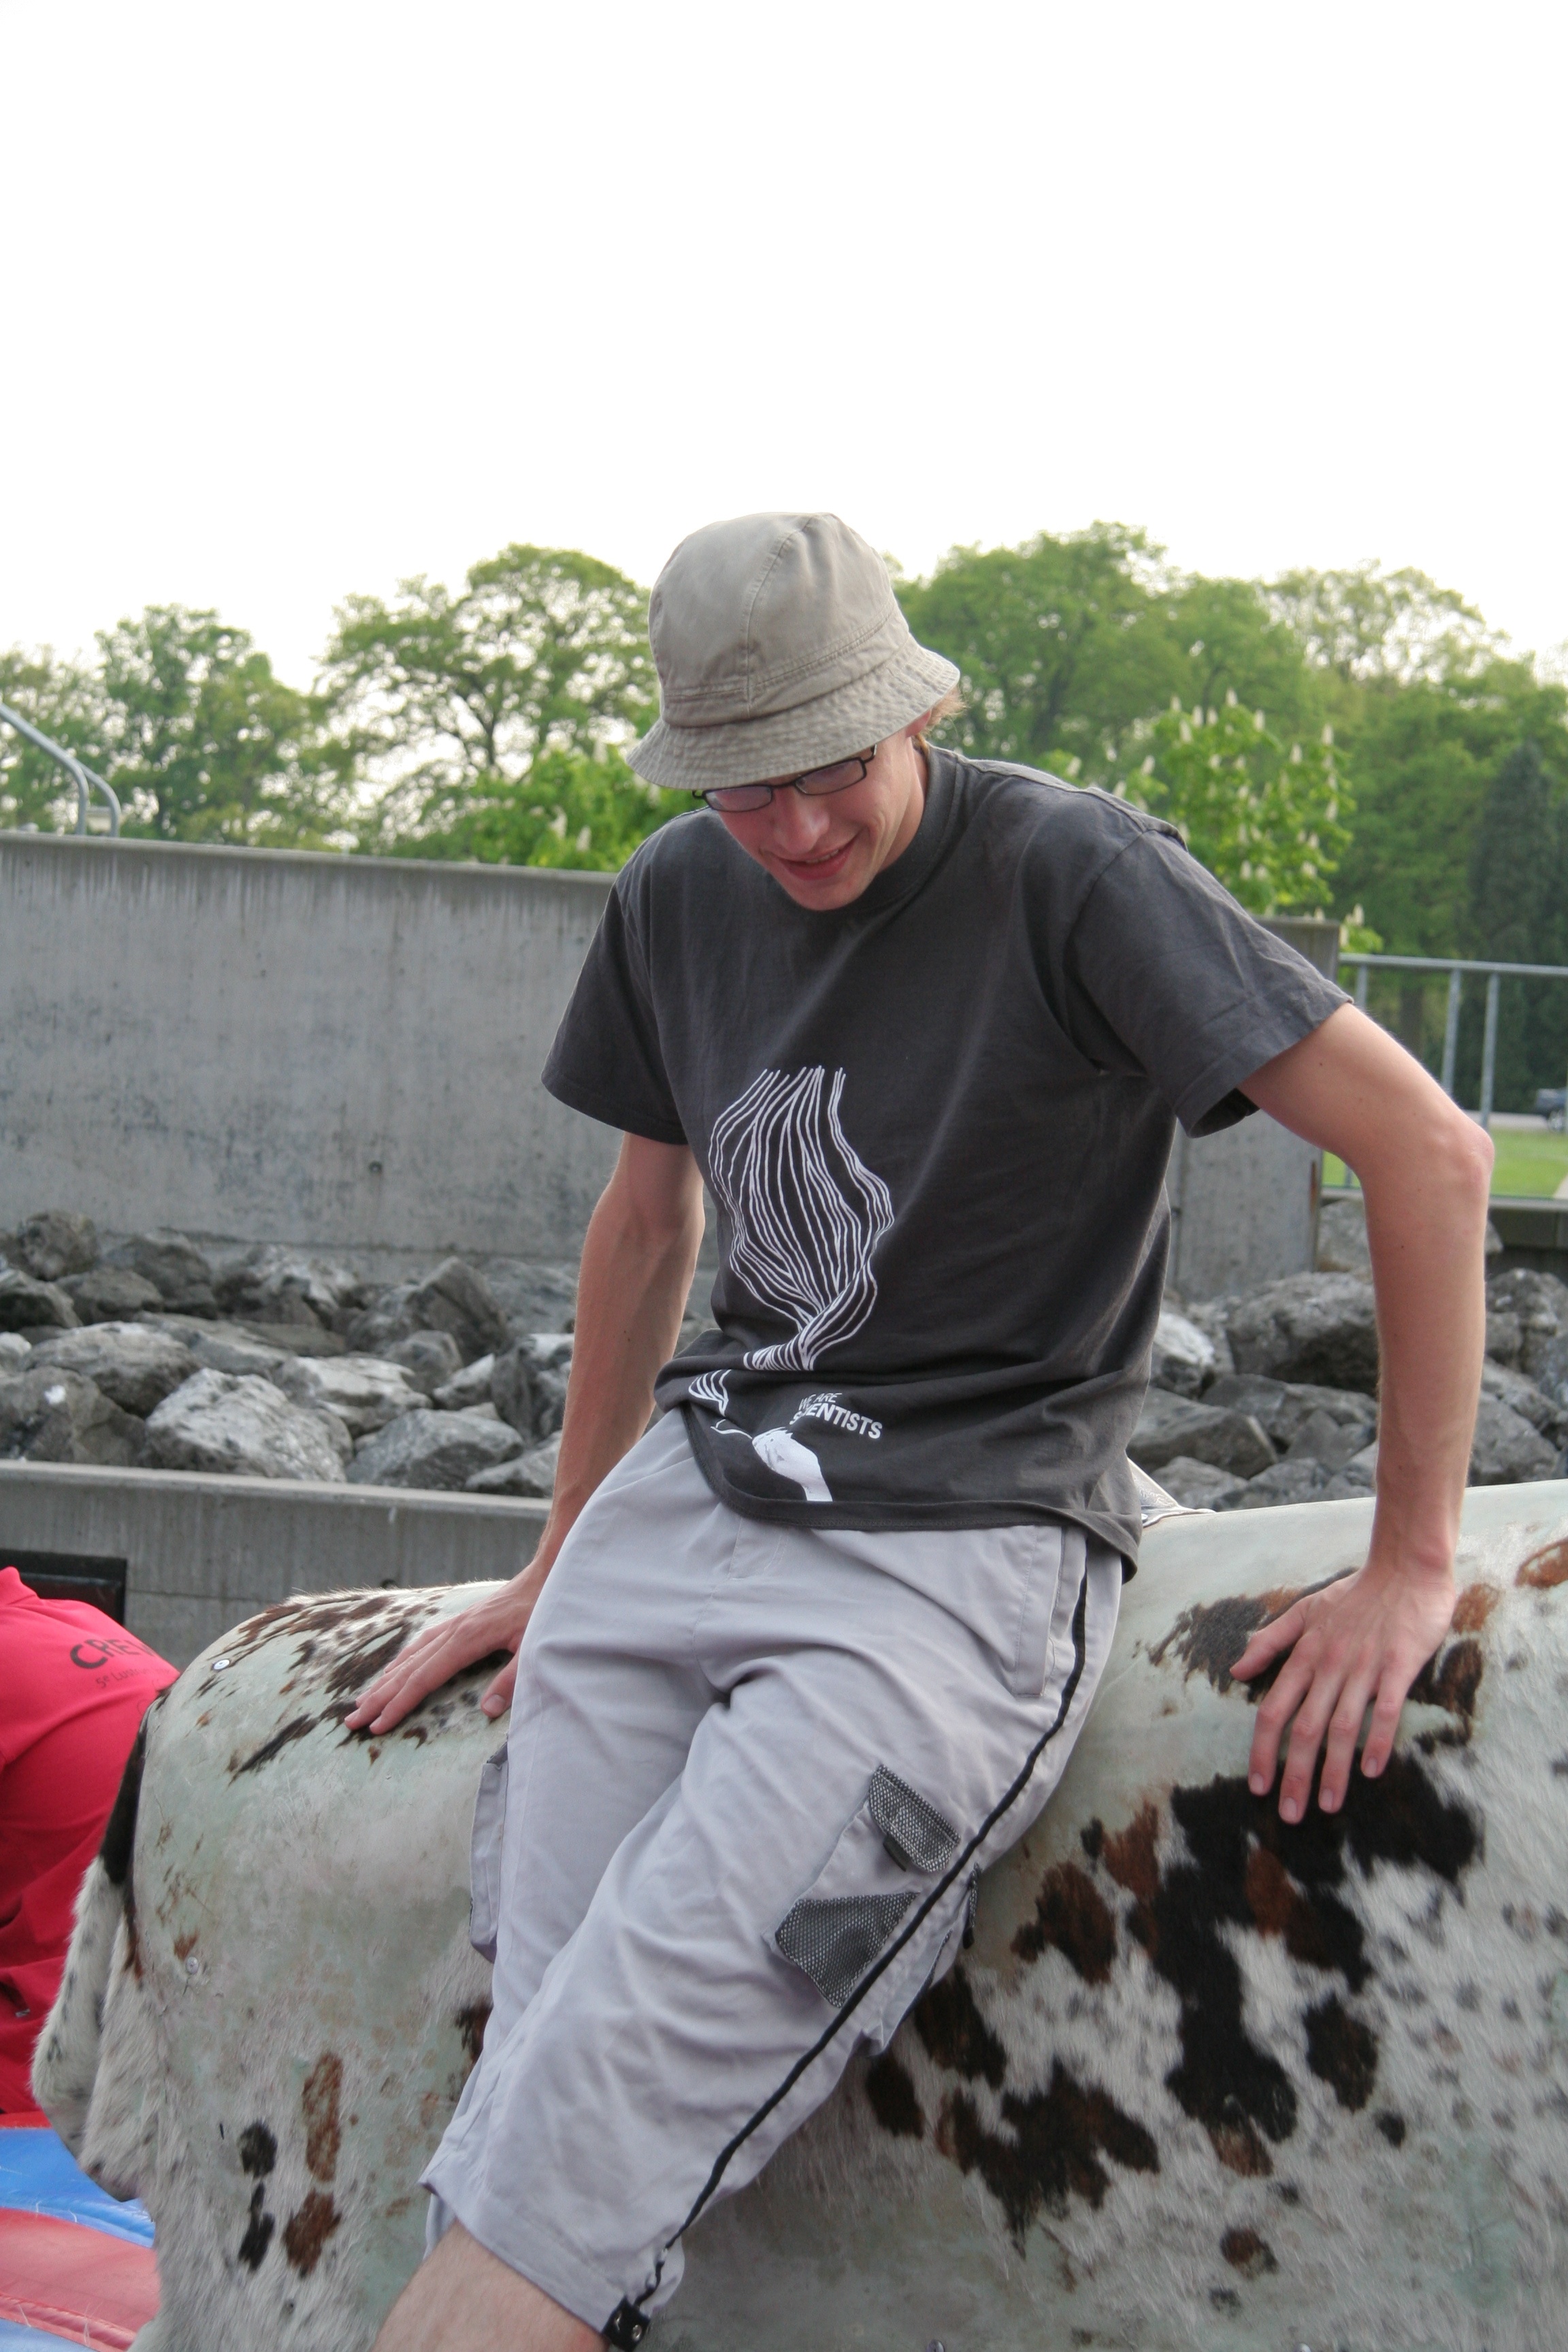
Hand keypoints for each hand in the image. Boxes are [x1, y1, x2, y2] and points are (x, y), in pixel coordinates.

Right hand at [345, 1561, 547, 1733]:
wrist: (548, 1572)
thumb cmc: (543, 1610)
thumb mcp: (534, 1648)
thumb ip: (512, 1680)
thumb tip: (486, 1711)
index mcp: (467, 1640)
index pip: (424, 1679)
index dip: (399, 1704)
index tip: (377, 1726)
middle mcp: (454, 1631)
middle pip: (408, 1669)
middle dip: (380, 1697)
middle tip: (352, 1720)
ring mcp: (456, 1624)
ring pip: (412, 1655)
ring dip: (386, 1680)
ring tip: (363, 1700)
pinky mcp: (462, 1621)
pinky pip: (423, 1643)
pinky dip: (404, 1659)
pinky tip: (396, 1668)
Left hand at [1231, 1552, 1455, 1820]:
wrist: (1405, 1568)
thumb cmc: (1356, 1593)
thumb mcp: (1305, 1610)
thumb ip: (1270, 1641)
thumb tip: (1236, 1671)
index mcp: (1305, 1654)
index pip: (1273, 1709)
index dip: (1262, 1749)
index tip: (1257, 1784)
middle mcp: (1329, 1665)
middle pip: (1304, 1727)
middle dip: (1294, 1774)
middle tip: (1289, 1814)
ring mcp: (1364, 1666)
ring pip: (1342, 1726)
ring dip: (1333, 1769)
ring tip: (1327, 1805)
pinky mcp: (1399, 1665)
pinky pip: (1386, 1709)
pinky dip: (1377, 1739)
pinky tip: (1372, 1770)